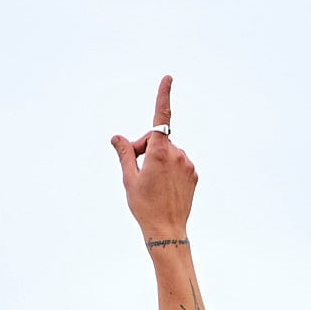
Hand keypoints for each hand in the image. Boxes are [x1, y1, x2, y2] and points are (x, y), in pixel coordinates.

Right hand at [111, 74, 197, 240]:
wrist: (166, 230)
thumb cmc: (144, 206)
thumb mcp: (129, 178)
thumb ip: (125, 154)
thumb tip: (116, 138)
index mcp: (159, 152)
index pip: (161, 118)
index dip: (163, 96)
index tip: (168, 78)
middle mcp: (177, 154)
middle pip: (158, 140)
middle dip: (145, 149)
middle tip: (135, 169)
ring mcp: (187, 164)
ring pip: (169, 153)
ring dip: (158, 160)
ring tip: (151, 183)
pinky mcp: (194, 174)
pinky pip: (179, 164)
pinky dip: (170, 169)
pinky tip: (164, 187)